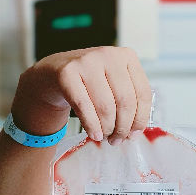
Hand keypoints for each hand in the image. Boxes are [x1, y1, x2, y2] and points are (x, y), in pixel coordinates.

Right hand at [11, 47, 151, 143]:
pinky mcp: (66, 72)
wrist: (53, 72)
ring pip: (106, 106)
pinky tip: (94, 135)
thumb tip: (133, 133)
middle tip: (117, 140)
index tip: (134, 134)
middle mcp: (108, 54)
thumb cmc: (89, 82)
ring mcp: (87, 61)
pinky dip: (91, 125)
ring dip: (107, 128)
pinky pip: (83, 106)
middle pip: (125, 101)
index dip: (140, 119)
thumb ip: (127, 102)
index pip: (142, 93)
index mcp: (127, 56)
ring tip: (105, 138)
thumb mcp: (113, 84)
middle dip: (123, 127)